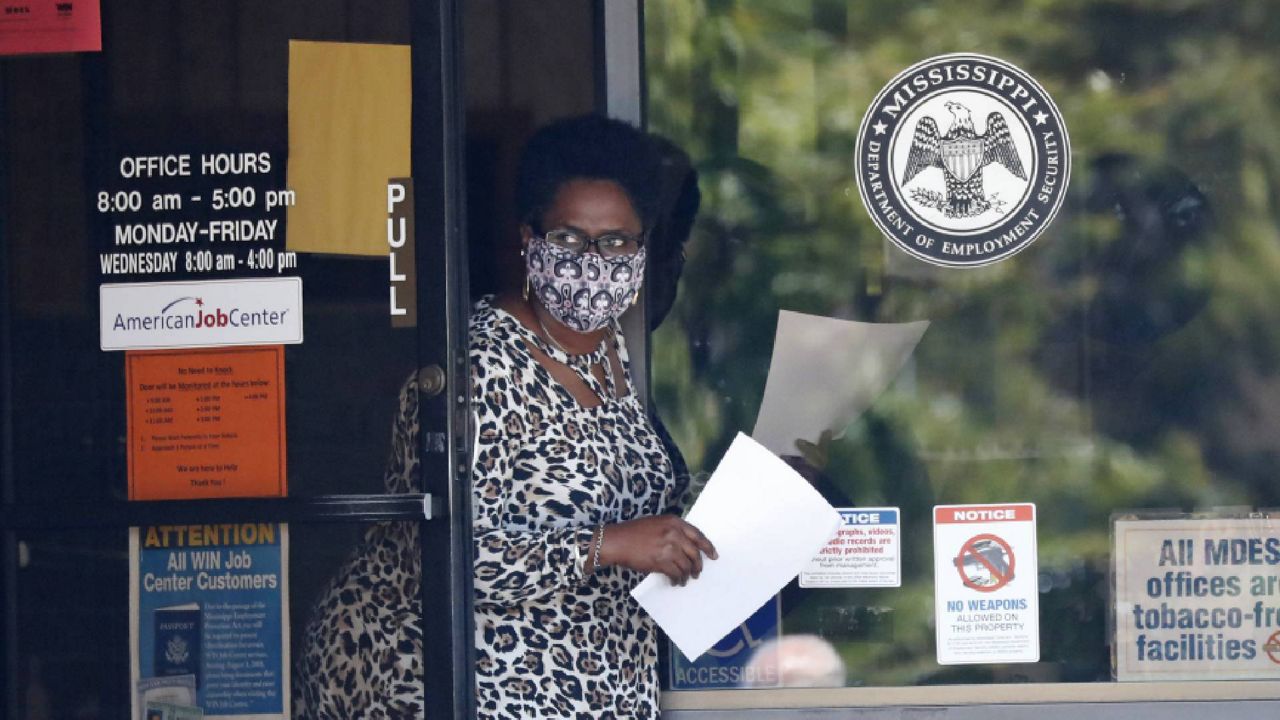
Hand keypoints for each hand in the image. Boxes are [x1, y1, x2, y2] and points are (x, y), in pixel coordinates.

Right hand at [599, 515, 716, 585]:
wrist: (616, 541)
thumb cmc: (634, 532)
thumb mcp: (656, 524)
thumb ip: (673, 531)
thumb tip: (687, 546)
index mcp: (674, 522)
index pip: (698, 535)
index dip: (708, 547)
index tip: (714, 555)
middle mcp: (674, 533)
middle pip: (695, 553)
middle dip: (698, 565)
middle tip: (697, 573)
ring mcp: (668, 548)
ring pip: (686, 566)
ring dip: (687, 575)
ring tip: (684, 580)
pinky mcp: (660, 561)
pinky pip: (676, 573)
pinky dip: (677, 580)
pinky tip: (674, 582)